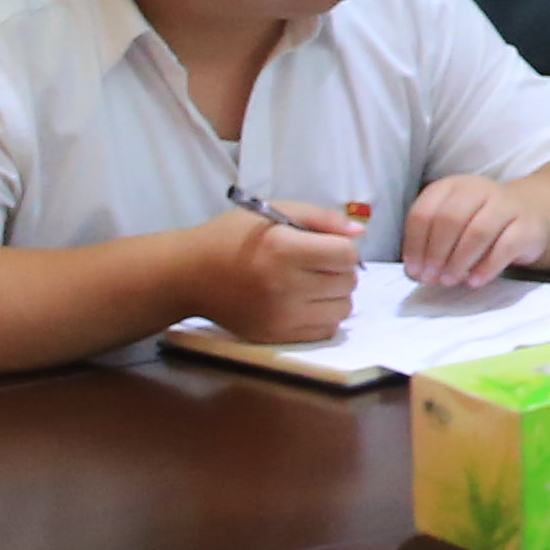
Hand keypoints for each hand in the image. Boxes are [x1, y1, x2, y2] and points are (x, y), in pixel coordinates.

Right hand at [202, 205, 364, 342]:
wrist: (190, 275)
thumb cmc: (232, 237)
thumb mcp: (274, 213)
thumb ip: (321, 219)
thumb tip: (359, 233)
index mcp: (284, 250)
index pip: (347, 255)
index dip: (342, 247)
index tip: (326, 245)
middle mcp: (285, 286)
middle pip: (348, 283)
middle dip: (340, 270)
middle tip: (317, 263)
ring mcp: (281, 317)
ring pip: (343, 310)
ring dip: (335, 295)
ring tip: (311, 283)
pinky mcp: (276, 337)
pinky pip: (325, 331)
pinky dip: (322, 316)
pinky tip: (303, 302)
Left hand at [396, 173, 543, 286]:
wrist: (531, 212)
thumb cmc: (480, 221)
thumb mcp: (452, 224)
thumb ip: (431, 244)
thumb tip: (417, 273)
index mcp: (452, 187)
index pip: (424, 212)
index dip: (414, 244)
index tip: (414, 270)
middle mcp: (479, 189)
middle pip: (450, 219)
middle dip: (436, 253)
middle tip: (432, 278)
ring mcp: (506, 205)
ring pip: (478, 231)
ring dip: (458, 261)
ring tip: (450, 281)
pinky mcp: (528, 225)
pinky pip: (505, 247)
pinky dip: (486, 268)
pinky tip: (474, 281)